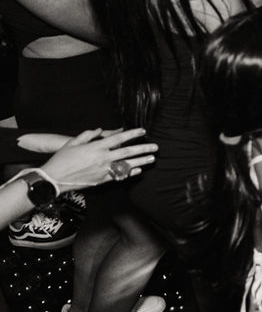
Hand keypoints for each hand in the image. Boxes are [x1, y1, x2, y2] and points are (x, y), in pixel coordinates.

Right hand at [38, 128, 156, 189]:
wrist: (54, 178)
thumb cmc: (62, 158)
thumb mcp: (73, 142)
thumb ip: (88, 135)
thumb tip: (101, 130)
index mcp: (96, 147)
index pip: (119, 138)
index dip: (133, 133)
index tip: (143, 131)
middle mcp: (103, 158)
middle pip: (128, 152)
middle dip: (143, 148)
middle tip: (156, 147)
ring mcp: (103, 170)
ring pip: (127, 165)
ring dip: (141, 162)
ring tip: (152, 159)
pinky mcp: (102, 180)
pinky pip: (119, 176)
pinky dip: (130, 173)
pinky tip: (138, 171)